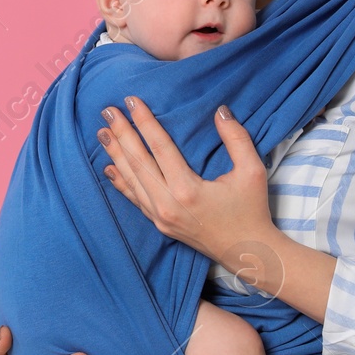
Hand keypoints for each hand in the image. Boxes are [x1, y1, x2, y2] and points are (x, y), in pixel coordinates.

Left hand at [97, 98, 279, 267]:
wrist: (246, 252)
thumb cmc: (251, 211)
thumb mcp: (252, 172)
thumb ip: (237, 139)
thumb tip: (220, 111)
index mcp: (187, 190)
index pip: (159, 147)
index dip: (144, 122)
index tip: (131, 101)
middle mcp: (167, 204)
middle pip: (138, 162)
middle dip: (121, 134)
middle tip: (107, 110)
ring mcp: (160, 217)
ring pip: (132, 180)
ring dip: (116, 154)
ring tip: (102, 132)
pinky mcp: (160, 224)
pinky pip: (134, 199)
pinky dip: (121, 182)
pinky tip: (110, 167)